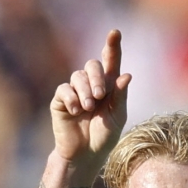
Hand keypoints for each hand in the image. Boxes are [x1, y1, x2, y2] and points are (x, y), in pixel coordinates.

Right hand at [51, 29, 131, 169]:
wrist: (85, 155)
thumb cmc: (104, 136)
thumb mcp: (117, 118)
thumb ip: (120, 97)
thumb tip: (126, 76)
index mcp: (109, 86)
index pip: (111, 61)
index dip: (112, 46)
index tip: (115, 33)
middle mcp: (91, 84)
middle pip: (92, 65)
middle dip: (97, 78)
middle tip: (99, 96)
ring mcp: (75, 91)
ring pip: (77, 76)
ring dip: (85, 90)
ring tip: (88, 108)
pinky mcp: (60, 101)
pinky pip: (64, 90)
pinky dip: (71, 98)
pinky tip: (76, 110)